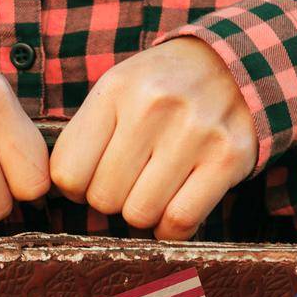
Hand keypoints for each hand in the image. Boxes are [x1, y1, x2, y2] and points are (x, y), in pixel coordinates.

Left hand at [50, 37, 255, 239]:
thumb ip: (87, 134)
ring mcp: (194, 132)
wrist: (234, 66)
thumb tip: (61, 194)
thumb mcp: (118, 89)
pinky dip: (171, 229)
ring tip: (152, 191)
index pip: (67, 171)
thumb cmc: (162, 88)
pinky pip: (181, 221)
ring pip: (140, 213)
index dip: (74, 188)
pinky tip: (172, 212)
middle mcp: (153, 107)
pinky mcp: (228, 158)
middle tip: (128, 184)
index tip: (90, 181)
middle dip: (110, 201)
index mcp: (115, 89)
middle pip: (104, 197)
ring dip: (142, 214)